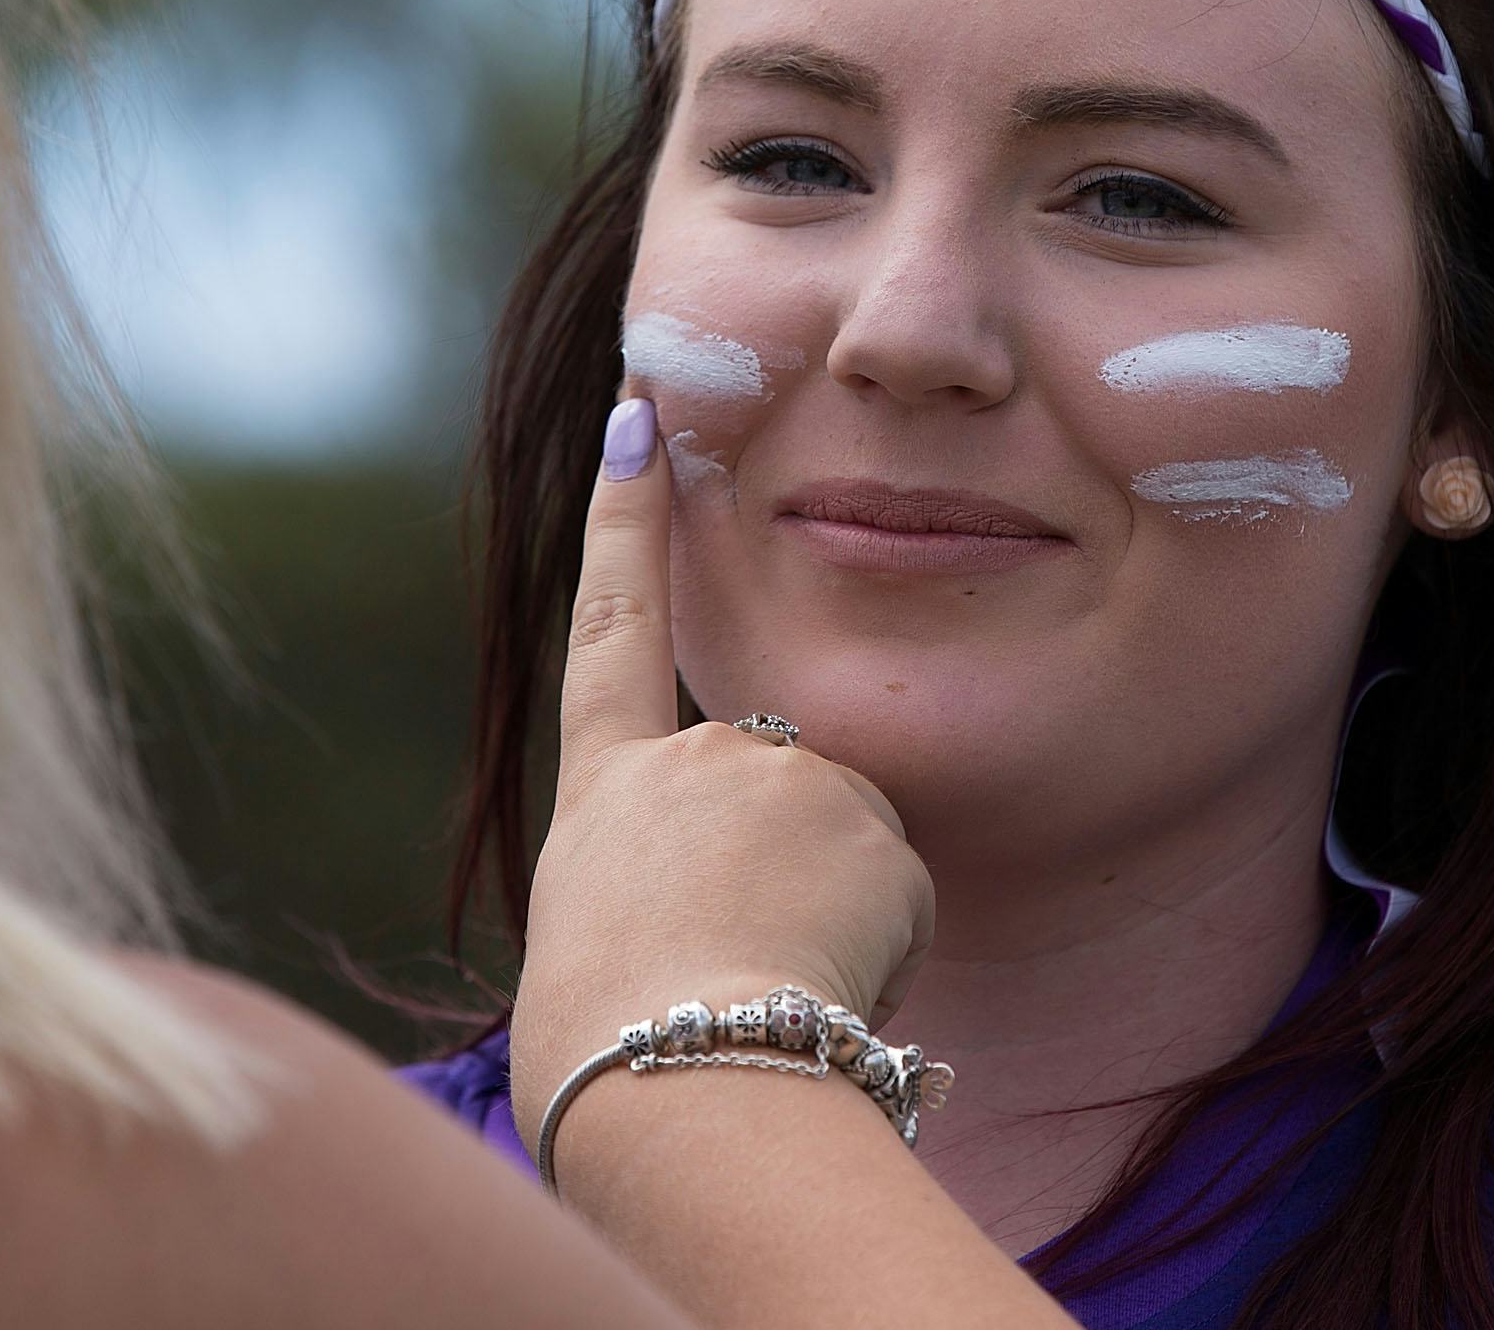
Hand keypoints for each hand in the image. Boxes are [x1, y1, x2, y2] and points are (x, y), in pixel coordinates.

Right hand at [507, 390, 935, 1161]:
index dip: (625, 517)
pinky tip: (830, 988)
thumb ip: (652, 882)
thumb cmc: (614, 1066)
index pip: (611, 626)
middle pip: (772, 787)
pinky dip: (880, 946)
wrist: (682, 1086)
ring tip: (774, 993)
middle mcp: (691, 760)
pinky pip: (897, 891)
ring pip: (845, 843)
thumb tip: (709, 901)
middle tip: (741, 975)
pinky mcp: (868, 819)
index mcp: (603, 793)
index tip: (638, 407)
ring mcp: (781, 776)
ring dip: (832, 918)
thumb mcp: (596, 951)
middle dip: (785, 875)